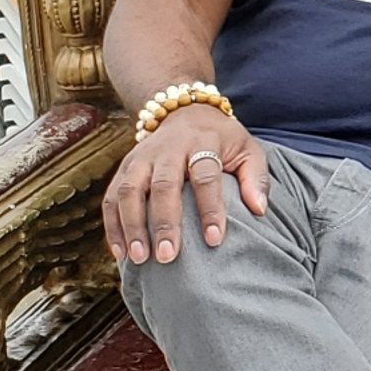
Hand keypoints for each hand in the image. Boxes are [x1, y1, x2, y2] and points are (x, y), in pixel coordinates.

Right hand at [103, 105, 269, 266]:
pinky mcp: (124, 167)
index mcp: (202, 142)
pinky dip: (113, 226)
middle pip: (163, 185)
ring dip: (132, 226)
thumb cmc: (223, 140)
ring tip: (139, 259)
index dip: (209, 208)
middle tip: (168, 256)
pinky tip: (121, 253)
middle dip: (164, 222)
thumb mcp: (248, 149)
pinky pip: (111, 197)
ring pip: (129, 190)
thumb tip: (259, 210)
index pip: (205, 176)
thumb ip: (256, 178)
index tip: (214, 240)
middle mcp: (167, 149)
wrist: (185, 112)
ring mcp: (141, 157)